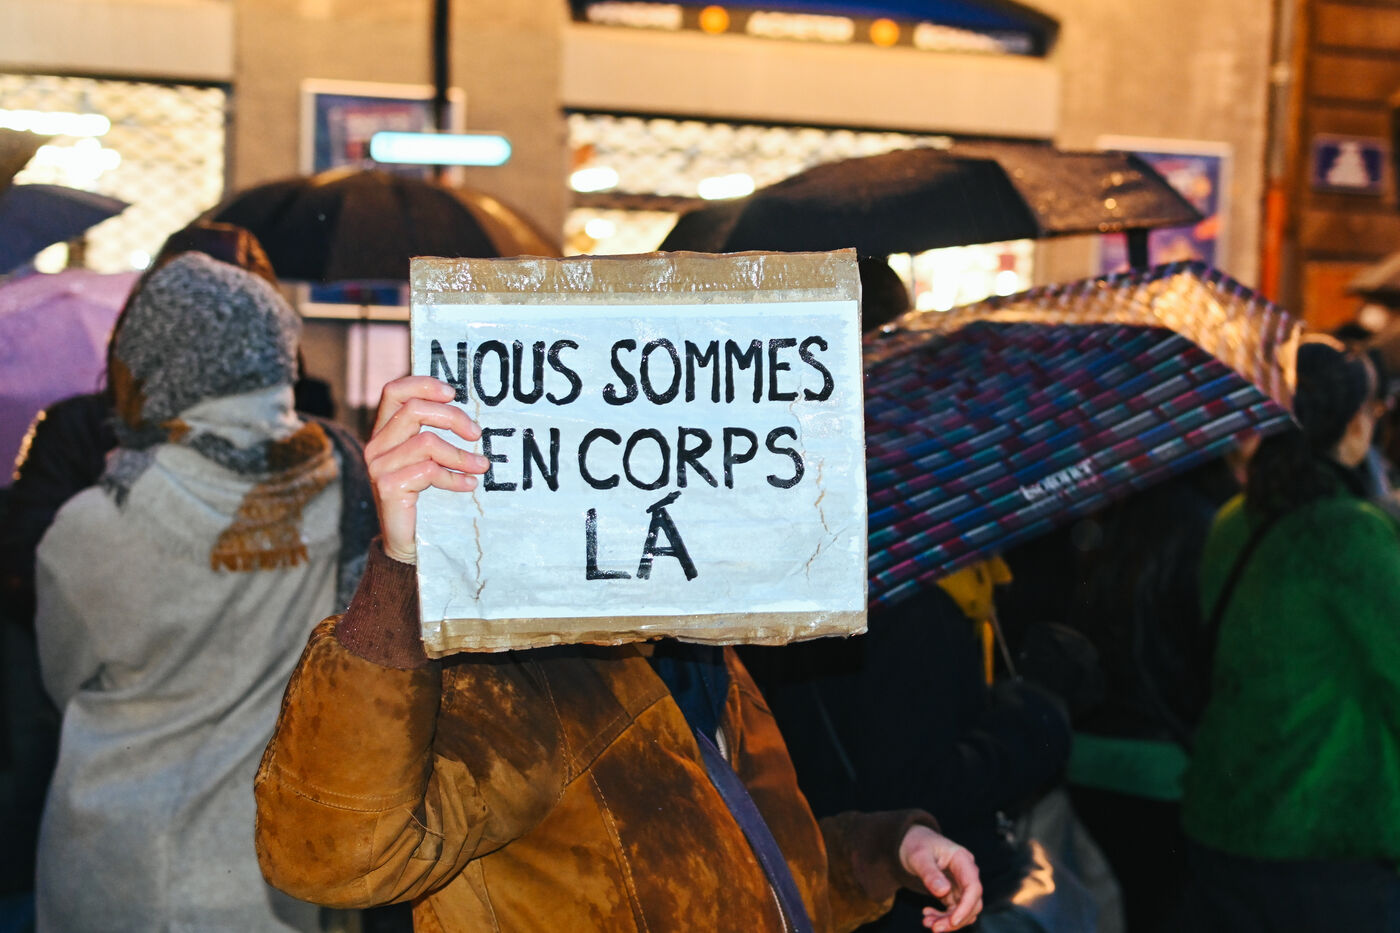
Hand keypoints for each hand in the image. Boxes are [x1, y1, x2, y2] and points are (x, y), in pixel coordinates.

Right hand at [365, 376, 488, 563]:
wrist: (406, 543)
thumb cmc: (423, 497)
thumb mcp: (427, 461)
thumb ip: (434, 435)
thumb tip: (470, 417)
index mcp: (383, 432)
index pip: (394, 391)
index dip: (423, 384)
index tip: (454, 393)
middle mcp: (375, 446)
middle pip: (414, 410)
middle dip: (453, 418)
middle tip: (476, 433)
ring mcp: (379, 467)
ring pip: (426, 442)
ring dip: (461, 454)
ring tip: (480, 466)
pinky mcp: (388, 487)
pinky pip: (429, 471)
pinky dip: (455, 477)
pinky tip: (469, 485)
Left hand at [898, 825, 981, 931]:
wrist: (910, 843)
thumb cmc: (915, 845)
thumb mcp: (918, 856)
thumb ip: (930, 873)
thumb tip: (943, 891)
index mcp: (962, 859)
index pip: (973, 887)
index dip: (966, 906)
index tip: (953, 921)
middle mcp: (966, 873)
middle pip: (972, 903)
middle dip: (955, 919)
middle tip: (934, 928)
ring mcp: (961, 884)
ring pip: (964, 910)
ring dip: (948, 921)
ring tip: (926, 922)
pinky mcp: (954, 893)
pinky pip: (954, 911)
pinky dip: (942, 917)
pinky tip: (927, 915)